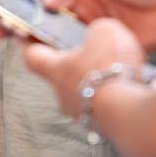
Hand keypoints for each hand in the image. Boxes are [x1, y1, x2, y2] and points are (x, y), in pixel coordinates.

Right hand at [12, 0, 155, 51]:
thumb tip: (48, 3)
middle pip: (37, 7)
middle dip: (14, 15)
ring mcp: (87, 21)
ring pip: (49, 29)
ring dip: (29, 35)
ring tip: (11, 42)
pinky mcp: (98, 42)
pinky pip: (70, 47)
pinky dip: (54, 52)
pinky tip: (42, 56)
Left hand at [24, 17, 145, 123]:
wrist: (127, 111)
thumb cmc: (108, 69)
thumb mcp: (104, 32)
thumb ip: (97, 30)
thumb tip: (99, 36)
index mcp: (55, 69)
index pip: (32, 57)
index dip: (30, 45)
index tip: (28, 38)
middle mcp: (62, 94)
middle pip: (60, 76)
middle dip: (73, 64)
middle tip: (89, 52)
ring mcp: (80, 113)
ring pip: (82, 92)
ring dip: (94, 82)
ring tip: (115, 71)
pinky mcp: (100, 126)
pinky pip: (103, 106)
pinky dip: (111, 96)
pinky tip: (126, 88)